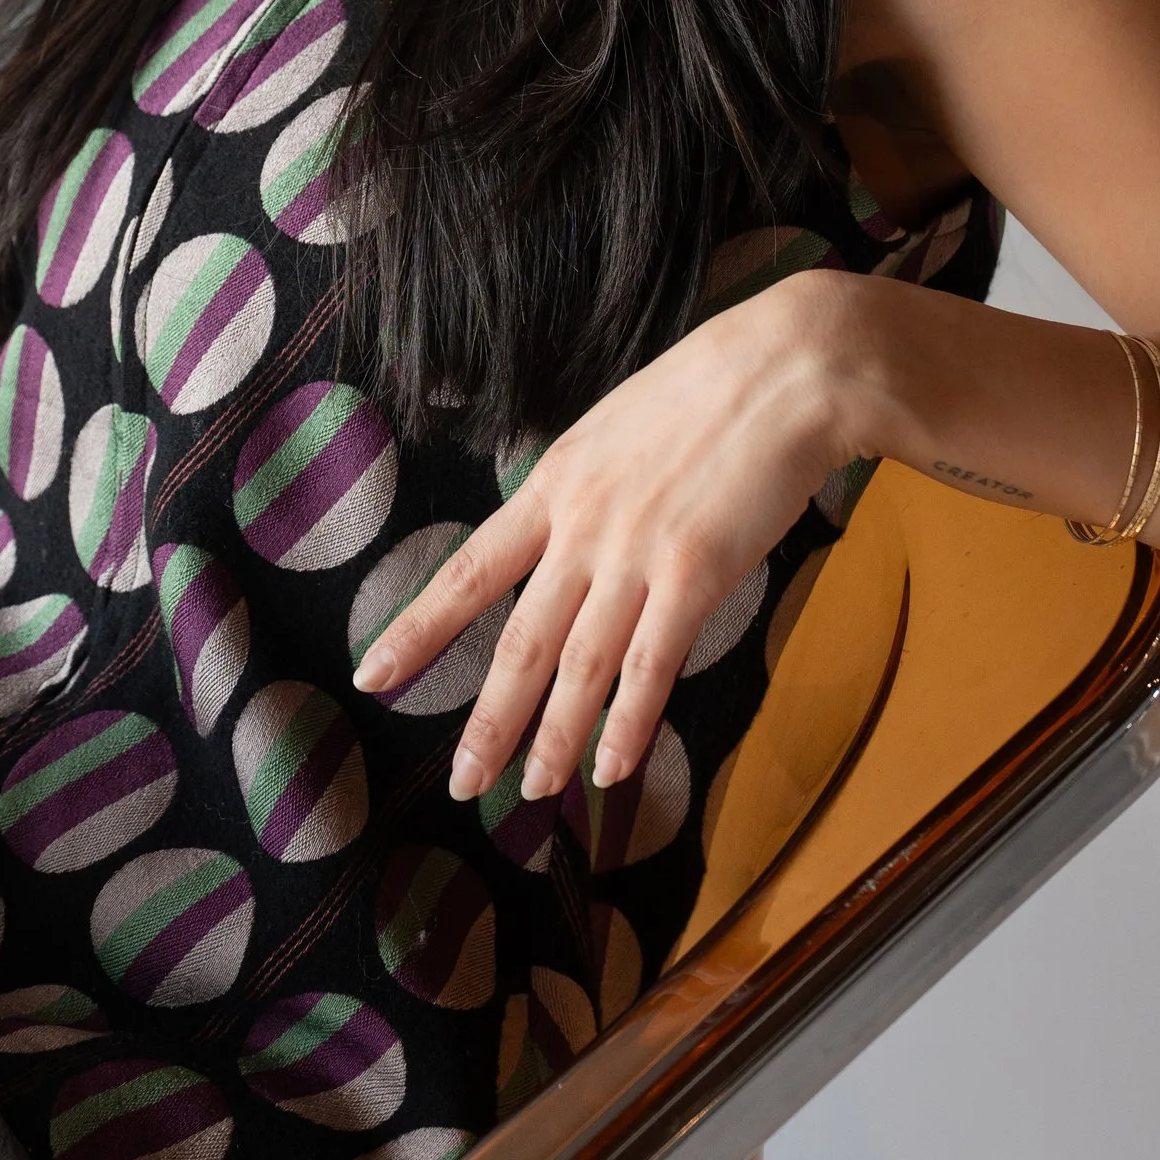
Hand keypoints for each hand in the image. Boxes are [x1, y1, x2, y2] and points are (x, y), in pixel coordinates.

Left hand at [355, 273, 872, 803]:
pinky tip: (610, 769)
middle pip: (520, 641)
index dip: (418, 630)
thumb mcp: (616, 427)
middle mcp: (581, 526)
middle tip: (460, 781)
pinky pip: (652, 667)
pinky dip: (628, 725)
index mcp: (555, 483)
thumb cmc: (714, 387)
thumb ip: (589, 487)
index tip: (371, 673)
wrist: (788, 367)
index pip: (469, 572)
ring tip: (531, 793)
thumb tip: (572, 530)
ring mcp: (636, 553)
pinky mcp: (696, 574)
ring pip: (579, 667)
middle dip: (488, 720)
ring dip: (553, 739)